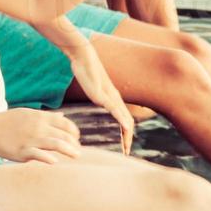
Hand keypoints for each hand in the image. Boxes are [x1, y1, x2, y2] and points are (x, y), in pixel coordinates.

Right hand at [0, 109, 81, 163]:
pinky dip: (48, 158)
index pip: (65, 123)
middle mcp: (38, 127)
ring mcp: (31, 140)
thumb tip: (62, 116)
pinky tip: (55, 162)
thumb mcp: (28, 113)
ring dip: (69, 150)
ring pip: (56, 144)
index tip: (76, 138)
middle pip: (63, 135)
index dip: (74, 131)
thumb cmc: (8, 122)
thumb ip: (46, 116)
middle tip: (77, 151)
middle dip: (74, 143)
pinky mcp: (23, 152)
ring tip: (77, 155)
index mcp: (40, 117)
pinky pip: (39, 155)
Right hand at [64, 39, 134, 154]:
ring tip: (126, 147)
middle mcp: (114, 99)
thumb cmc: (86, 71)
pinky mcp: (103, 94)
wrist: (83, 57)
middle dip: (127, 139)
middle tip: (126, 153)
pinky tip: (126, 128)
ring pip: (123, 119)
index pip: (123, 120)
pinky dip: (122, 120)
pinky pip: (115, 110)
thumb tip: (95, 100)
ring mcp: (110, 97)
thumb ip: (96, 95)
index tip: (123, 147)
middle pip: (126, 123)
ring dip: (127, 134)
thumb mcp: (92, 88)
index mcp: (112, 100)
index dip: (124, 135)